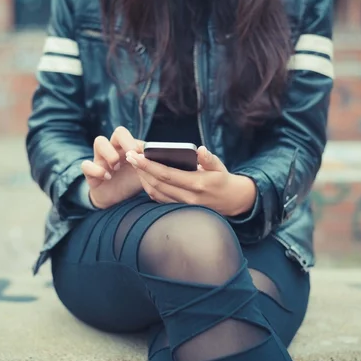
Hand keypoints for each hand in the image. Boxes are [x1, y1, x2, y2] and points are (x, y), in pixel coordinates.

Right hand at [81, 126, 143, 208]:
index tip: (141, 156)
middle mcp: (115, 149)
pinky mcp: (91, 173)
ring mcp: (101, 159)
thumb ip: (149, 165)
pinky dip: (96, 170)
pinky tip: (107, 178)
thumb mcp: (143, 174)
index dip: (134, 142)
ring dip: (110, 154)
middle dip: (126, 142)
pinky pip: (85, 165)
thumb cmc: (131, 182)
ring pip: (99, 141)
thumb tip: (158, 156)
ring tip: (116, 167)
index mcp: (127, 147)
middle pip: (118, 132)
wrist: (117, 199)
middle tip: (130, 157)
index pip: (129, 134)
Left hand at [125, 146, 256, 216]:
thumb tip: (200, 150)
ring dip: (142, 179)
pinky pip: (159, 200)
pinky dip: (148, 188)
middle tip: (129, 156)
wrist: (231, 201)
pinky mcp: (179, 210)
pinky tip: (143, 177)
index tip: (135, 155)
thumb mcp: (220, 167)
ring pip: (156, 193)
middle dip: (141, 170)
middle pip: (157, 184)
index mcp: (198, 184)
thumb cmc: (222, 179)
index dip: (148, 165)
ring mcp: (183, 206)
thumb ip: (209, 159)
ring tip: (134, 164)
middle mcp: (188, 197)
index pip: (167, 174)